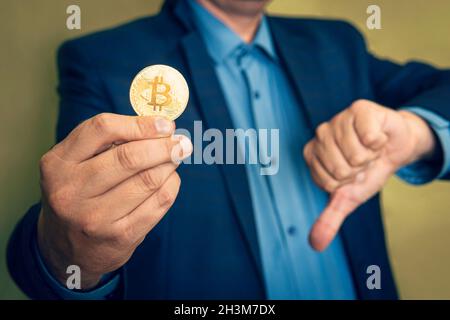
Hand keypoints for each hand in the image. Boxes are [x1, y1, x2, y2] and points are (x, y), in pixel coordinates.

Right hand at [38, 113, 191, 288]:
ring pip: (149, 179)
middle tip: (181, 143)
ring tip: (176, 158)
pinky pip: (159, 202)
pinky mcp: (120, 236)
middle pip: (130, 157)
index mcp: (58, 163)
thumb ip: (107, 141)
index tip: (165, 125)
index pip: (103, 129)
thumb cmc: (80, 194)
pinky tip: (170, 179)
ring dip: (170, 165)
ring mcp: (95, 217)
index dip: (140, 124)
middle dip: (164, 146)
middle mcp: (72, 190)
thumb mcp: (75, 164)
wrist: (69, 249)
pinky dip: (172, 185)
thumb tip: (160, 127)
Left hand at [303, 100, 435, 251]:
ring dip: (370, 157)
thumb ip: (330, 218)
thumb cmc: (367, 170)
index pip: (328, 182)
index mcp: (311, 154)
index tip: (352, 174)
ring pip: (356, 154)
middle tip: (362, 161)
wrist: (394, 148)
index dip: (347, 183)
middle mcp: (320, 134)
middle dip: (359, 171)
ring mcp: (337, 120)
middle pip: (340, 169)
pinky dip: (380, 142)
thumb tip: (315, 245)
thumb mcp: (349, 197)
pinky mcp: (358, 109)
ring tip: (369, 149)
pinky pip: (369, 137)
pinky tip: (377, 136)